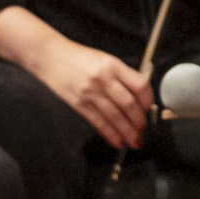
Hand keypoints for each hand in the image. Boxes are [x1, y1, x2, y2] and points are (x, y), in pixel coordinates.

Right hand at [0, 12, 150, 149]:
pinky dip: (110, 134)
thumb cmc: (79, 58)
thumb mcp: (105, 60)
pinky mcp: (78, 104)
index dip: (147, 100)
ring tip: (134, 141)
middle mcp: (103, 79)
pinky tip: (118, 141)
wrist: (50, 57)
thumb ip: (122, 75)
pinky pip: (98, 122)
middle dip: (139, 121)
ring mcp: (90, 93)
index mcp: (113, 65)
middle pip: (128, 104)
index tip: (148, 108)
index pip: (140, 85)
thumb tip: (139, 96)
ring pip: (114, 117)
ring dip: (127, 132)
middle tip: (142, 129)